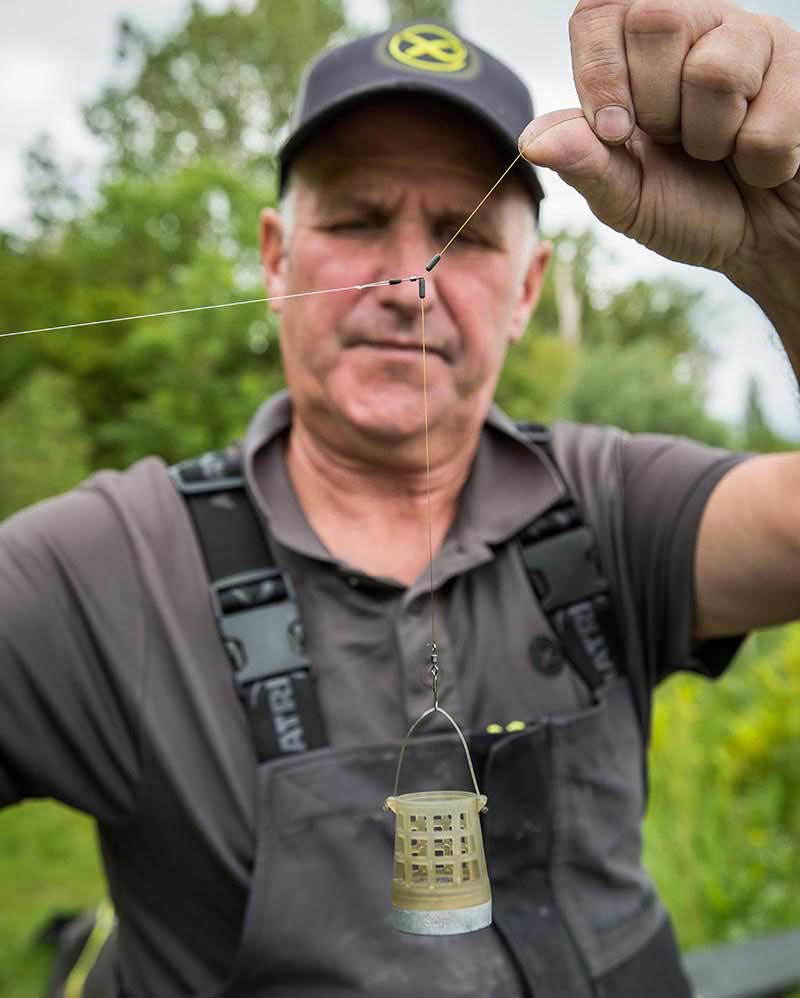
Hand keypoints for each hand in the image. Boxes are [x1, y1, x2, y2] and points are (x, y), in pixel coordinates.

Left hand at [519, 0, 799, 299]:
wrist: (762, 239)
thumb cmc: (690, 209)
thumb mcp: (625, 197)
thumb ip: (584, 166)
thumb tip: (532, 142)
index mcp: (638, 53)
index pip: (601, 8)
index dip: (600, 69)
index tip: (615, 131)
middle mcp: (694, 28)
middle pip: (655, 17)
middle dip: (657, 106)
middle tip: (677, 141)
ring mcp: (752, 39)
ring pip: (715, 69)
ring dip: (711, 139)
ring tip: (722, 152)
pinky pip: (766, 121)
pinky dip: (758, 164)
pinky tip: (761, 163)